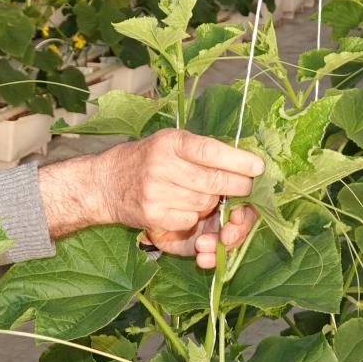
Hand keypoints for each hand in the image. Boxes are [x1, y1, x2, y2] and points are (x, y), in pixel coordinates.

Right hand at [37, 127, 265, 265]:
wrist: (104, 184)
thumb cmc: (144, 160)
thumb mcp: (168, 143)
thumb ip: (200, 150)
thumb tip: (244, 161)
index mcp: (169, 142)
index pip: (210, 151)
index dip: (238, 161)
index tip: (258, 167)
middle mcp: (161, 165)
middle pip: (213, 181)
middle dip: (237, 186)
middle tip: (246, 187)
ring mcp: (156, 192)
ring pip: (204, 203)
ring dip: (211, 202)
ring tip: (201, 194)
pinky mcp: (153, 215)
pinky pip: (189, 220)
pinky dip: (192, 216)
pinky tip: (182, 207)